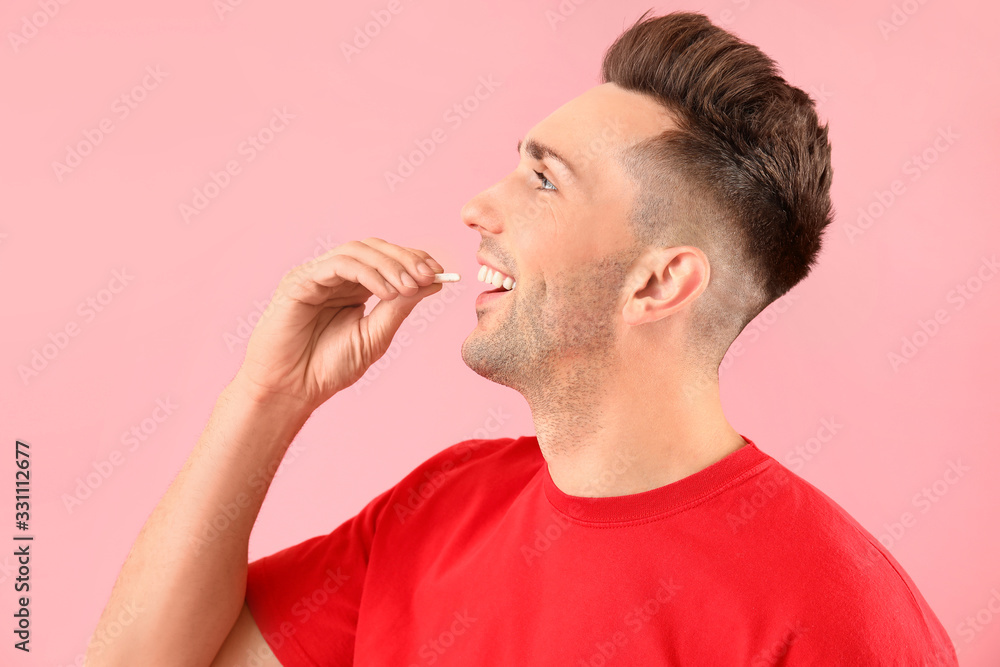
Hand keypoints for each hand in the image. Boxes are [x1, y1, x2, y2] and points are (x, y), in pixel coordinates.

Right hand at [232, 237, 446, 413]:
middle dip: (406, 259)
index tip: (439, 273)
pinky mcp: (300, 281)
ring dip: (389, 265)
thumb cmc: (328, 367)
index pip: (387, 260)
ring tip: (409, 287)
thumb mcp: (376, 335)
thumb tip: (433, 282)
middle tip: (429, 274)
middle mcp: (336, 277)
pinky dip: (367, 273)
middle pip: (375, 248)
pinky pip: (338, 265)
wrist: (291, 389)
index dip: (414, 260)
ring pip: (358, 250)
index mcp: (354, 288)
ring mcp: (317, 275)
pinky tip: (387, 292)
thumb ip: (400, 306)